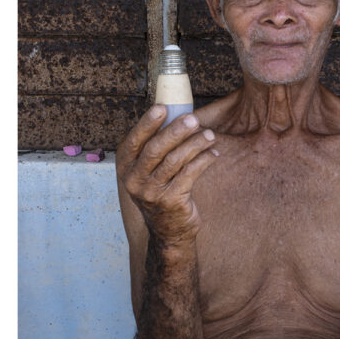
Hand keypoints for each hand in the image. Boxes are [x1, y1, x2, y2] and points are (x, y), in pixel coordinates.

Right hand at [118, 106, 218, 243]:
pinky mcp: (171, 201)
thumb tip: (177, 114)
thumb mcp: (148, 171)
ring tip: (210, 135)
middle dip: (176, 131)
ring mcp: (151, 192)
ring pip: (175, 161)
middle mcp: (134, 180)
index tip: (163, 107)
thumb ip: (155, 147)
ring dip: (195, 144)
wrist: (168, 231)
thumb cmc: (161, 190)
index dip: (147, 123)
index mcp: (125, 166)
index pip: (134, 140)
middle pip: (155, 149)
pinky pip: (190, 174)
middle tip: (194, 119)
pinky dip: (204, 160)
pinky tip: (213, 153)